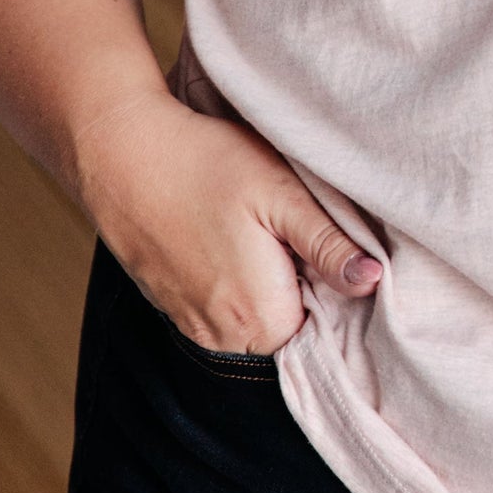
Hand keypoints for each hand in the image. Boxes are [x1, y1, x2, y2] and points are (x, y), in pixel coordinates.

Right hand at [71, 85, 379, 356]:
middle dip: (304, 284)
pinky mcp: (175, 310)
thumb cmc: (204, 164)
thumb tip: (373, 281)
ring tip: (256, 230)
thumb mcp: (280, 195)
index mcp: (260, 320)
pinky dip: (237, 282)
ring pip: (261, 319)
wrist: (119, 152)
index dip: (334, 281)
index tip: (324, 240)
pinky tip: (229, 237)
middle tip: (288, 226)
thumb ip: (328, 245)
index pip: (329, 324)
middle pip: (294, 325)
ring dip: (270, 283)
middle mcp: (225, 340)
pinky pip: (227, 311)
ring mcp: (195, 329)